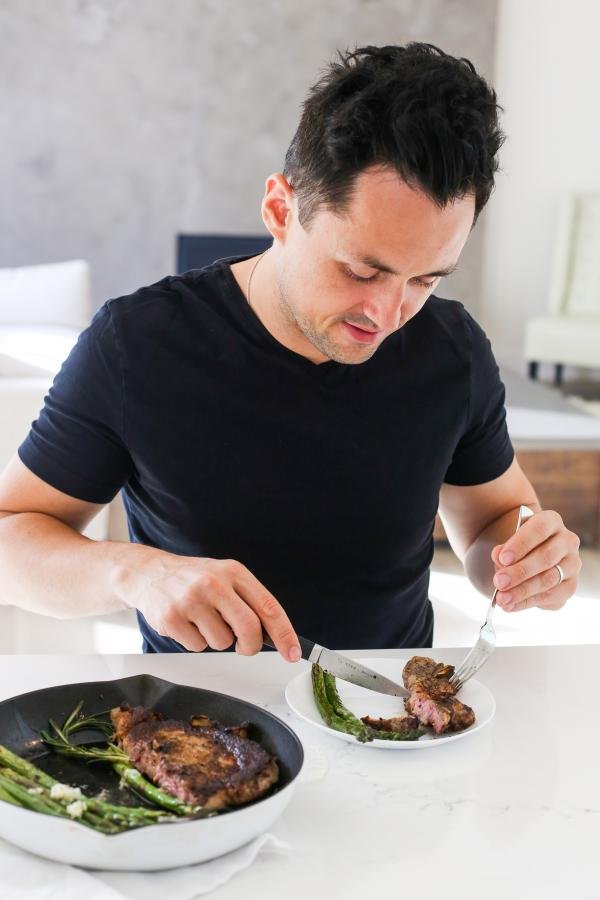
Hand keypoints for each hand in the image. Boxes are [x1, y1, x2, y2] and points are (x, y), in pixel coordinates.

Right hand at [117, 549, 301, 660]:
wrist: (148, 573)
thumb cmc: (194, 578)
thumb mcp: (224, 577)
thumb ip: (248, 601)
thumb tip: (274, 636)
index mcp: (234, 572)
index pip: (268, 607)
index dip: (284, 634)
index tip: (293, 653)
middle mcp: (214, 583)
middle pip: (249, 629)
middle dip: (250, 645)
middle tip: (244, 646)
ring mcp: (191, 600)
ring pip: (222, 643)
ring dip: (217, 640)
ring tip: (202, 621)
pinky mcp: (171, 618)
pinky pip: (197, 647)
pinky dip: (195, 641)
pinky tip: (186, 623)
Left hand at [491, 509, 580, 611]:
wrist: (527, 557)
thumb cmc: (517, 547)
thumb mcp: (508, 544)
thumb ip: (503, 551)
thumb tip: (499, 557)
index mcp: (551, 522)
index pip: (540, 529)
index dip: (521, 544)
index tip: (502, 558)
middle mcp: (567, 542)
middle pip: (546, 557)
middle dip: (520, 572)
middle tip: (499, 582)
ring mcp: (571, 565)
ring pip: (549, 579)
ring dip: (523, 591)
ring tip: (502, 598)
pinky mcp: (569, 586)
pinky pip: (551, 597)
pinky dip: (528, 602)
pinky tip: (511, 605)